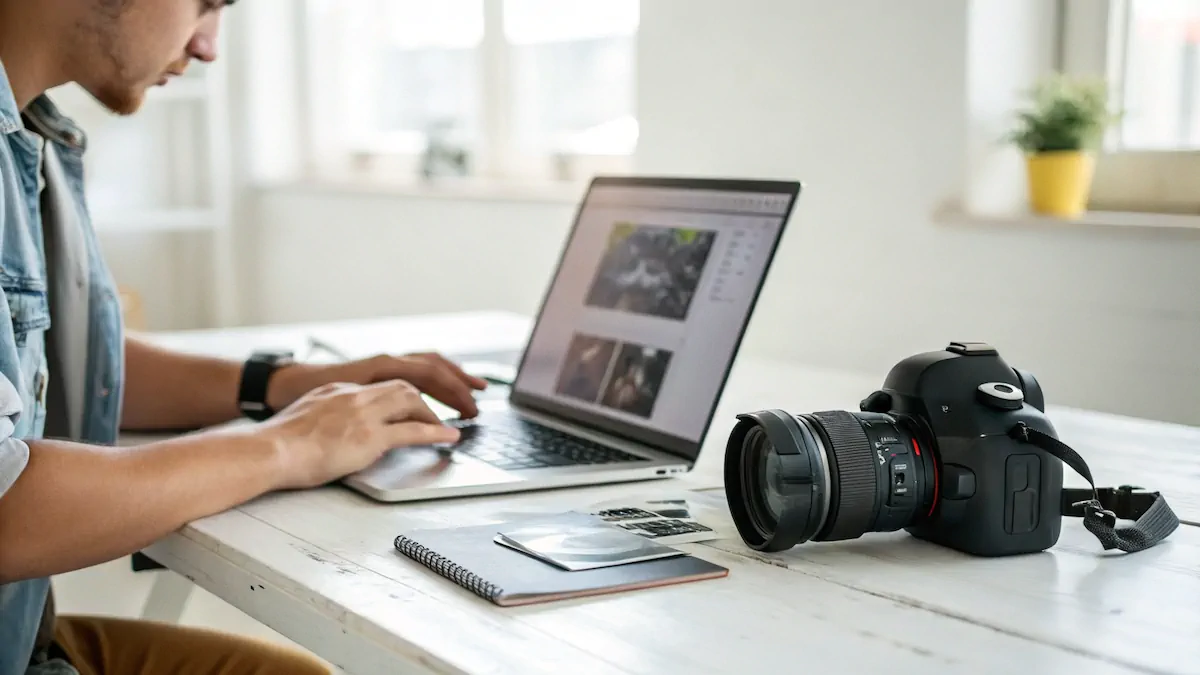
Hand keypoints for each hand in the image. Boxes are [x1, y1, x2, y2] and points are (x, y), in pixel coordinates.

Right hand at [259, 379, 460, 489]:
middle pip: (403, 386)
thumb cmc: (277, 445)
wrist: (268, 451)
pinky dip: (436, 433)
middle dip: (427, 398)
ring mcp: (363, 414)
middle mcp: (354, 396)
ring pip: (412, 401)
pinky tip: (448, 437)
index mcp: (338, 391)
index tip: (413, 404)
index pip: (380, 386)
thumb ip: (325, 420)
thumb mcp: (305, 420)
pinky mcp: (369, 436)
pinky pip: (412, 431)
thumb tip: (334, 434)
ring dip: (434, 413)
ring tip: (448, 426)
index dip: (402, 395)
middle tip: (441, 412)